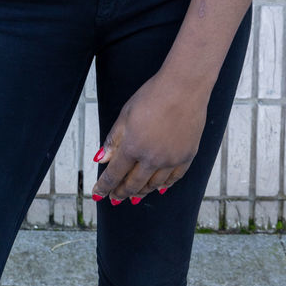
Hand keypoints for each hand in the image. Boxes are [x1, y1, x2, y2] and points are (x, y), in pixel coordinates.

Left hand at [91, 72, 207, 203]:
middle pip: (133, 184)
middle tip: (115, 198)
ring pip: (153, 185)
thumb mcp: (126, 115)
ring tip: (133, 195)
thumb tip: (100, 159)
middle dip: (121, 193)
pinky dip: (163, 186)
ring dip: (141, 192)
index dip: (104, 186)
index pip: (114, 173)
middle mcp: (152, 158)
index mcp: (133, 146)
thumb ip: (113, 140)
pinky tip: (158, 188)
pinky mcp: (187, 156)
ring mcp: (171, 159)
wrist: (184, 87)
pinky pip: (173, 179)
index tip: (98, 194)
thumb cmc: (152, 96)